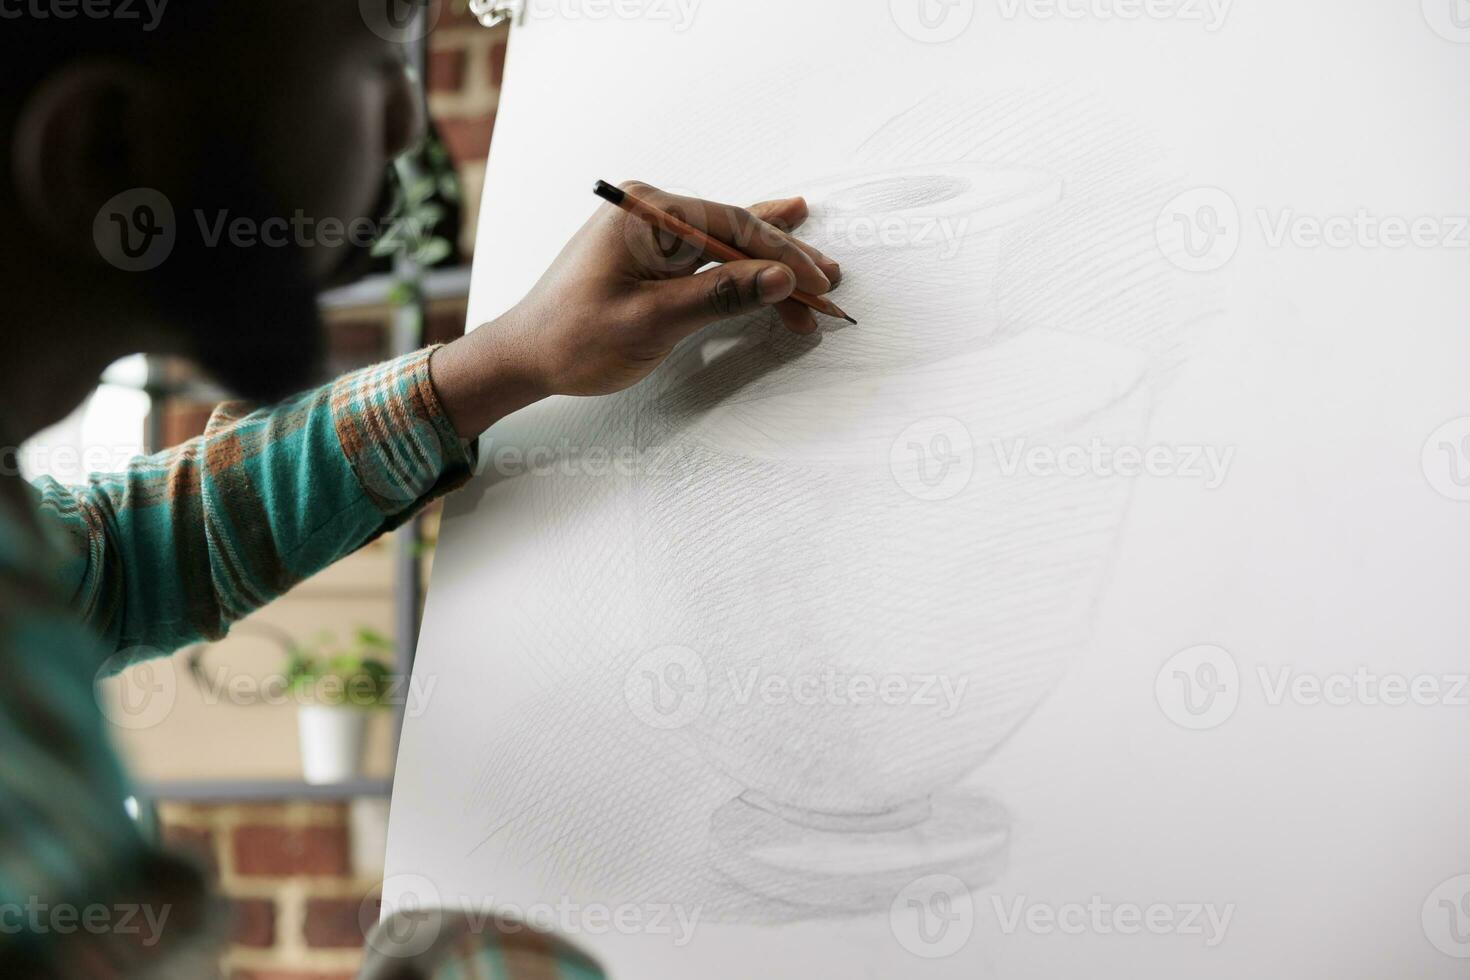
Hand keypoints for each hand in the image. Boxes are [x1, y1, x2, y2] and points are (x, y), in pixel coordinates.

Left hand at [430, 181, 841, 437]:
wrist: (525, 356)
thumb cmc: (576, 339)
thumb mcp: (653, 321)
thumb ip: (720, 295)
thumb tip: (782, 278)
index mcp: (646, 212)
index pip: (734, 227)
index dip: (784, 257)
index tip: (820, 285)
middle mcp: (648, 209)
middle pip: (735, 232)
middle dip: (785, 261)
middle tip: (831, 284)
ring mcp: (648, 228)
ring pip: (726, 245)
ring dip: (768, 268)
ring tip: (816, 277)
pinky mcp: (647, 251)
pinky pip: (706, 253)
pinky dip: (740, 267)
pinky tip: (775, 242)